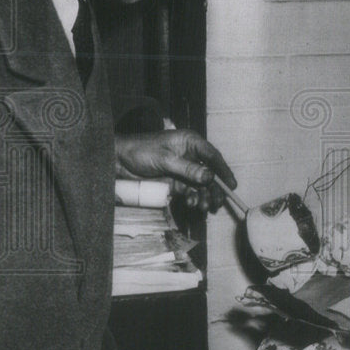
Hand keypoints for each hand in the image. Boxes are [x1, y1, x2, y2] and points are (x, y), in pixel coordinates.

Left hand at [115, 130, 236, 211]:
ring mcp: (183, 169)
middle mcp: (190, 155)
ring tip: (203, 207)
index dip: (223, 170)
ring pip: (201, 185)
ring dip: (204, 196)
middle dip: (215, 189)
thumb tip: (209, 178)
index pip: (212, 156)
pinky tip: (192, 203)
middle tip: (218, 203)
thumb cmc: (140, 150)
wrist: (118, 161)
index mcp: (190, 142)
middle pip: (210, 173)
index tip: (231, 185)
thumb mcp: (165, 159)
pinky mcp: (176, 182)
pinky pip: (190, 191)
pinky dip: (193, 198)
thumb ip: (187, 169)